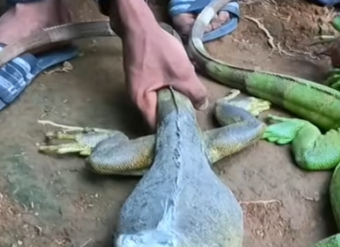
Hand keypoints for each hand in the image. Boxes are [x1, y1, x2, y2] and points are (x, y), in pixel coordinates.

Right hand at [109, 1, 207, 126]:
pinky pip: (157, 92)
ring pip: (159, 103)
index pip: (158, 126)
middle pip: (158, 115)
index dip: (174, 127)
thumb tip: (202, 107)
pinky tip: (181, 87)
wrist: (140, 26)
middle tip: (193, 113)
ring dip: (174, 101)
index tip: (190, 126)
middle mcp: (136, 100)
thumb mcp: (182, 73)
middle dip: (176, 114)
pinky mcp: (142, 80)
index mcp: (142, 103)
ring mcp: (138, 89)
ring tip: (190, 101)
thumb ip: (194, 92)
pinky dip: (169, 91)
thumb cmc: (158, 50)